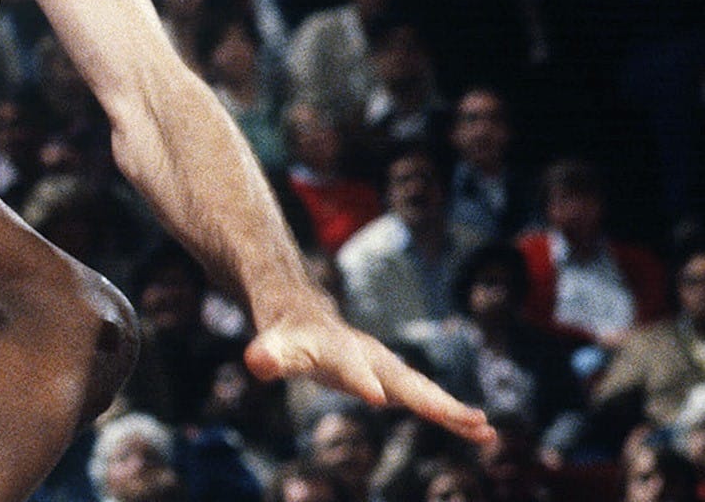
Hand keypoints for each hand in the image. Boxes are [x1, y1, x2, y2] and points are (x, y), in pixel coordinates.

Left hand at [245, 296, 495, 445]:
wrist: (303, 312)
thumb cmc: (286, 333)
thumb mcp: (274, 345)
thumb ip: (268, 354)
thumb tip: (257, 363)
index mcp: (337, 347)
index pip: (350, 366)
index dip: (361, 380)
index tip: (377, 397)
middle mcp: (370, 355)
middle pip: (403, 380)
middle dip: (431, 400)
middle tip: (467, 419)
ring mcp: (387, 367)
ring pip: (423, 390)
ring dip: (453, 410)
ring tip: (486, 431)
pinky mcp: (395, 380)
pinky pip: (427, 399)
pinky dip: (452, 414)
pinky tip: (480, 432)